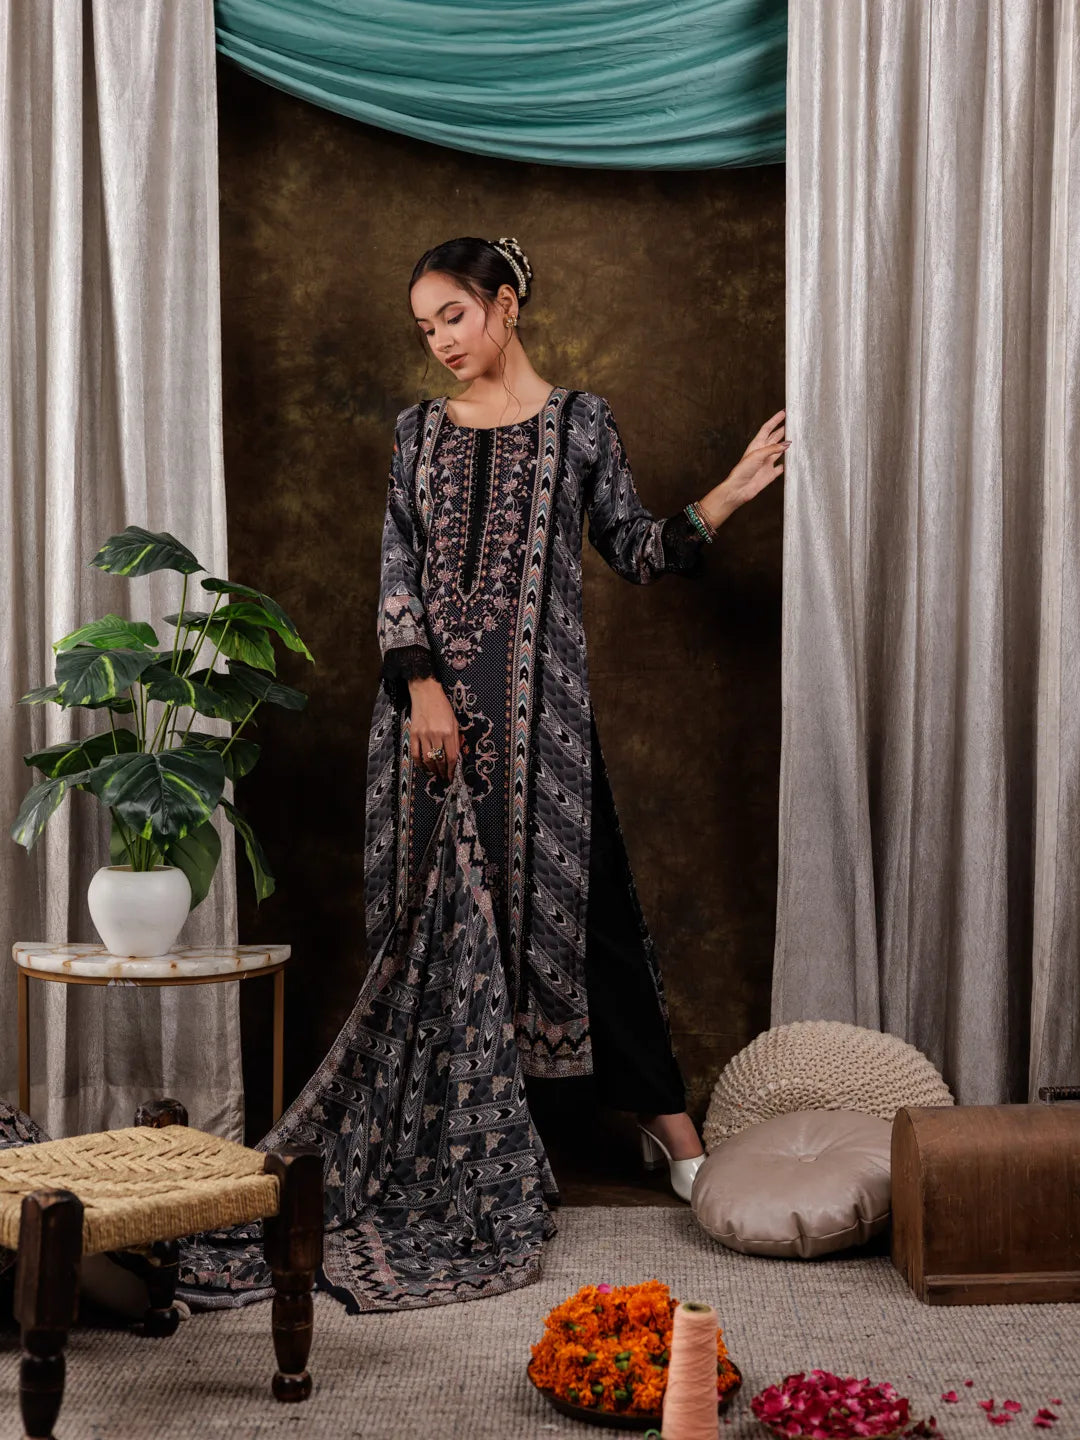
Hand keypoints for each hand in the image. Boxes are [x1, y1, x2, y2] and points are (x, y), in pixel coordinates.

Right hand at [408, 677, 462, 781]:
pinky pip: (415, 753)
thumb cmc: (442, 707)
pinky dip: (419, 763)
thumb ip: (456, 739)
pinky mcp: (413, 734)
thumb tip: (457, 756)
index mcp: (449, 732)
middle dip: (442, 772)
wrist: (426, 694)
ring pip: (427, 759)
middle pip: (439, 760)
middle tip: (443, 777)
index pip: (451, 757)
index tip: (452, 776)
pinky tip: (423, 767)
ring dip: (432, 769)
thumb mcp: (455, 721)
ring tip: (435, 773)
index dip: (451, 770)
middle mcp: (436, 735)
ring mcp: (423, 735)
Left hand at [697, 409, 788, 530]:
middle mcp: (762, 452)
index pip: (767, 428)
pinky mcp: (770, 474)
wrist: (738, 489)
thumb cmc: (742, 471)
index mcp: (757, 445)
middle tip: (792, 423)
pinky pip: (781, 468)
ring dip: (786, 445)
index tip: (783, 412)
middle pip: (775, 438)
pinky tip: (792, 461)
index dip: (775, 420)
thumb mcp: (757, 455)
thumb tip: (787, 444)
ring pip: (779, 451)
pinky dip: (787, 464)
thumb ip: (772, 449)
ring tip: (795, 438)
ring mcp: (767, 463)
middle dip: (783, 430)